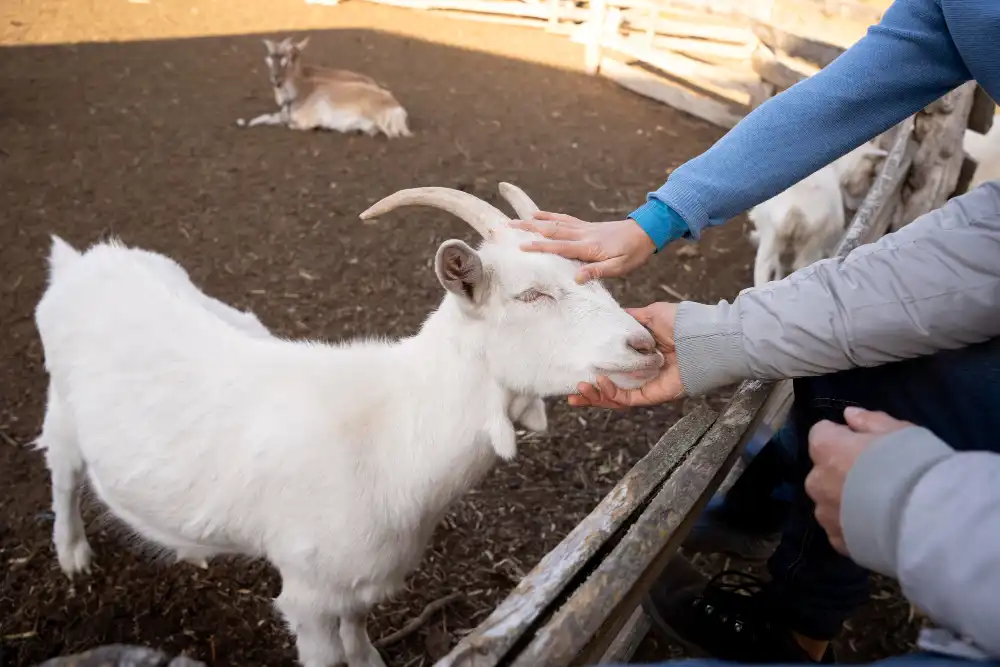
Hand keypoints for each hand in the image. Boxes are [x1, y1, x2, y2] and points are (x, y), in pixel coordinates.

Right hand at [509, 211, 655, 282]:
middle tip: (508, 227)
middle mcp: (582, 235)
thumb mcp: (619, 267)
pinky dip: (550, 216)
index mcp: (588, 247)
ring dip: (534, 221)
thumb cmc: (633, 253)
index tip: (521, 247)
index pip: (559, 247)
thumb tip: (576, 278)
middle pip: (551, 230)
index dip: (540, 247)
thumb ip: (597, 271)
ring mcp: (583, 228)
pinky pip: (564, 219)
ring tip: (516, 220)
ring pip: (554, 223)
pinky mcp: (586, 226)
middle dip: (528, 229)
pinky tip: (539, 214)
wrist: (646, 231)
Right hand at [569, 302, 682, 408]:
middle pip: (610, 388)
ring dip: (595, 397)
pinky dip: (611, 394)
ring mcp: (646, 386)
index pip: (612, 367)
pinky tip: (600, 383)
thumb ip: (630, 319)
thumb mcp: (649, 315)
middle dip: (589, 393)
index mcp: (639, 356)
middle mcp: (641, 373)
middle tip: (571, 391)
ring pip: (615, 398)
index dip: (594, 370)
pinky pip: (627, 400)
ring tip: (578, 391)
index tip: (576, 368)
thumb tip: (610, 317)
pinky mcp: (653, 395)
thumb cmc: (682, 323)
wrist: (702, 336)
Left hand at [806, 407, 912, 554]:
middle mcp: (816, 481)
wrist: (923, 520)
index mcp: (825, 448)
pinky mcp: (837, 542)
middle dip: (840, 471)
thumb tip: (848, 415)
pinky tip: (876, 528)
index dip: (843, 437)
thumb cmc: (910, 465)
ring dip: (844, 501)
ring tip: (878, 507)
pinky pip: (840, 529)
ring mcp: (824, 514)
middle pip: (822, 470)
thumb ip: (868, 421)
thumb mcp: (898, 431)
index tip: (864, 444)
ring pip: (829, 502)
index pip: (821, 433)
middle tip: (875, 477)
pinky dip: (852, 527)